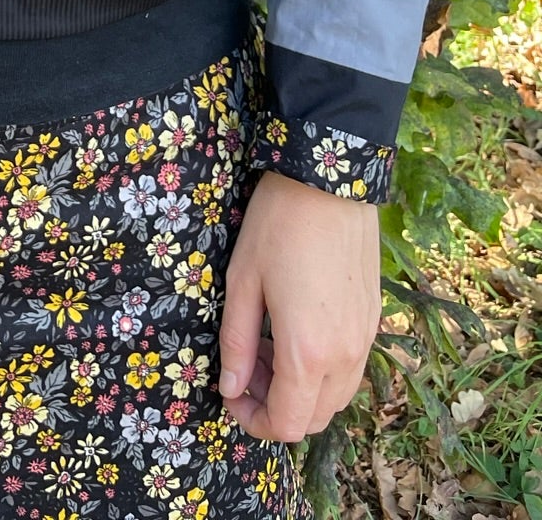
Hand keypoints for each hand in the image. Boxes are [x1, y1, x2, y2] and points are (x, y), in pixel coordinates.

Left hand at [218, 171, 380, 444]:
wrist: (330, 180)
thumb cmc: (277, 226)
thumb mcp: (241, 283)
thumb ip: (236, 343)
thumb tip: (229, 388)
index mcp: (308, 354)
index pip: (288, 424)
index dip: (254, 421)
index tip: (231, 394)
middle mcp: (345, 357)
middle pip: (315, 418)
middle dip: (275, 406)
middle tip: (245, 366)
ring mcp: (366, 339)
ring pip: (336, 397)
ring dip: (300, 390)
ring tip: (267, 345)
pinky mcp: (375, 320)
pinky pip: (350, 368)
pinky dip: (322, 369)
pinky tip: (295, 330)